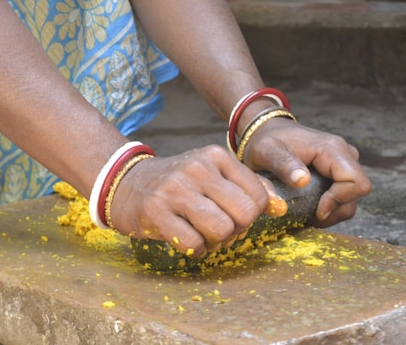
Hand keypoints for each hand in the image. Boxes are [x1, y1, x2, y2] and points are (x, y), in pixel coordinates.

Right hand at [108, 145, 286, 257]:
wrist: (125, 183)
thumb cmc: (177, 183)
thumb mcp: (213, 174)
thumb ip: (249, 187)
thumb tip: (281, 208)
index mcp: (215, 156)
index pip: (257, 196)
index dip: (250, 215)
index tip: (232, 216)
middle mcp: (196, 168)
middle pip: (244, 215)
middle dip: (236, 230)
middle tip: (219, 229)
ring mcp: (174, 189)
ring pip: (221, 230)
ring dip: (215, 242)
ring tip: (202, 234)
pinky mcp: (155, 212)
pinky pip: (194, 244)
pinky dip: (194, 249)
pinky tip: (184, 239)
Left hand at [241, 118, 371, 226]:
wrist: (266, 132)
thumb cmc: (265, 141)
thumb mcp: (266, 151)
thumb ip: (282, 165)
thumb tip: (302, 180)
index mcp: (332, 148)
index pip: (356, 182)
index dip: (339, 201)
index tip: (316, 211)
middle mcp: (344, 154)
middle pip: (357, 192)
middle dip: (335, 210)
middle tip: (309, 216)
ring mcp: (344, 162)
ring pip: (352, 197)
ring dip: (332, 211)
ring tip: (306, 212)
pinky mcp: (339, 171)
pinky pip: (344, 195)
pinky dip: (330, 207)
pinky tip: (309, 206)